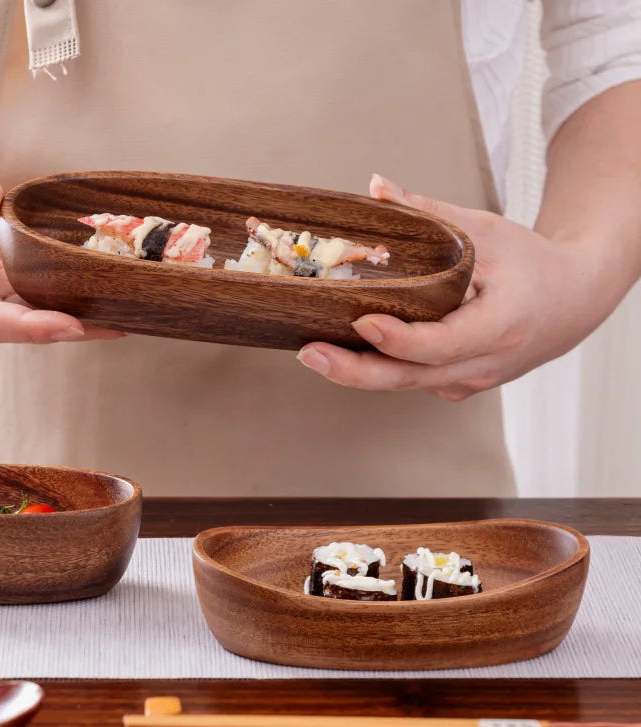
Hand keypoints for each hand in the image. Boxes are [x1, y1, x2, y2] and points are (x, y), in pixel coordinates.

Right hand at [0, 160, 122, 344]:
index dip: (34, 326)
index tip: (74, 325)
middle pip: (24, 330)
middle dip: (74, 329)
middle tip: (122, 320)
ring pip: (34, 326)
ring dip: (79, 323)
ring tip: (127, 312)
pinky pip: (34, 312)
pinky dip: (67, 308)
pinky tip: (104, 303)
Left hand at [296, 173, 620, 399]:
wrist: (571, 303)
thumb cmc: (531, 263)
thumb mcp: (485, 230)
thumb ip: (428, 212)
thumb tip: (374, 187)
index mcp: (501, 324)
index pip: (443, 343)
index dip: (400, 339)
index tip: (361, 322)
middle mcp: (485, 363)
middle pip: (412, 378)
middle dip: (355, 370)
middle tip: (310, 354)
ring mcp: (469, 381)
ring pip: (407, 385)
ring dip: (358, 373)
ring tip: (314, 354)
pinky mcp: (456, 384)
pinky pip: (412, 382)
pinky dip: (379, 369)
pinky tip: (344, 353)